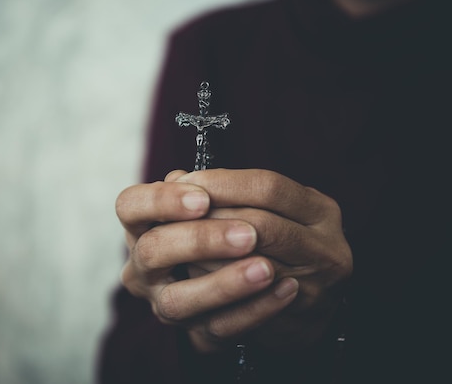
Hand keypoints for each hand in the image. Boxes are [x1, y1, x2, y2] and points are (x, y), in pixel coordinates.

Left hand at [170, 169, 352, 349]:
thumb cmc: (276, 247)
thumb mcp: (265, 209)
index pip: (269, 186)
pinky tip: (191, 275)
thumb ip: (227, 191)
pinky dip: (215, 286)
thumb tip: (176, 178)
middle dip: (210, 218)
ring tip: (176, 245)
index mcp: (321, 211)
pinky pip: (248, 302)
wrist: (304, 310)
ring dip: (207, 254)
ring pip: (251, 265)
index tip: (186, 182)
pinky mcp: (299, 322)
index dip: (222, 182)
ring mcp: (317, 287)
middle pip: (260, 224)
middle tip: (172, 216)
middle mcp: (328, 248)